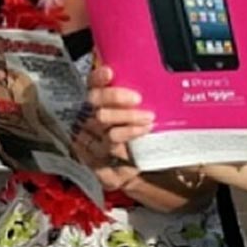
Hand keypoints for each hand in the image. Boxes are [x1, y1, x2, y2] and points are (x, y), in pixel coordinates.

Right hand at [71, 65, 155, 190]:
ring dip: (127, 117)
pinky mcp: (95, 155)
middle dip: (115, 97)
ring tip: (148, 117)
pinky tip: (144, 130)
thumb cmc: (141, 137)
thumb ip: (139, 98)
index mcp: (96, 103)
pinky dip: (129, 132)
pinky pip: (110, 141)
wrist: (141, 174)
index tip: (110, 72)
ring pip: (102, 121)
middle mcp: (88, 118)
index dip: (98, 77)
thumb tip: (159, 73)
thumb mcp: (140, 115)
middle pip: (93, 101)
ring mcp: (90, 138)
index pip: (91, 84)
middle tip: (138, 98)